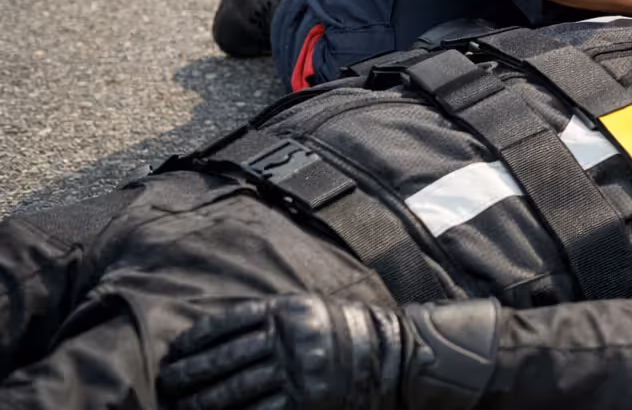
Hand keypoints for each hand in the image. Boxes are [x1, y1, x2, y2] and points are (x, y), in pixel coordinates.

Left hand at [158, 295, 406, 409]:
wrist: (387, 355)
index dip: (196, 339)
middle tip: (167, 383)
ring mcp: (299, 371)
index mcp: (287, 310)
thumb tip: (215, 339)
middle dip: (190, 374)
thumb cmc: (339, 330)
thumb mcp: (306, 310)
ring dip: (203, 402)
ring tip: (181, 406)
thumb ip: (268, 318)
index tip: (174, 351)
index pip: (228, 323)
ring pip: (236, 389)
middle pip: (226, 358)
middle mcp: (291, 338)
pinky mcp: (306, 400)